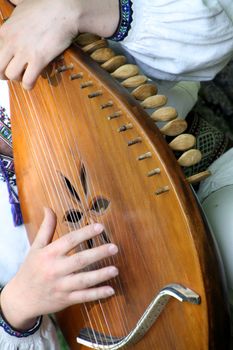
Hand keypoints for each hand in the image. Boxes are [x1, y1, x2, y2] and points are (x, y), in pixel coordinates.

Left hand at [0, 0, 118, 88]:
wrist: (64, 9)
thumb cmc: (47, 5)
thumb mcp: (22, 4)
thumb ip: (14, 7)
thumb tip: (12, 0)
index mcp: (5, 30)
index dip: (1, 61)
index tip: (7, 63)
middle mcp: (11, 42)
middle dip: (4, 73)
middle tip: (14, 73)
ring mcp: (24, 51)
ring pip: (11, 75)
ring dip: (18, 78)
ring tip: (25, 76)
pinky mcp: (38, 59)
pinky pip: (28, 80)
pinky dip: (29, 85)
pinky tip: (32, 83)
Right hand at [1, 208, 117, 329]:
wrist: (21, 298)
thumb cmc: (31, 269)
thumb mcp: (36, 247)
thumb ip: (46, 227)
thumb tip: (48, 207)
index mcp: (49, 254)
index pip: (69, 241)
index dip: (85, 233)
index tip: (100, 227)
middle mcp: (55, 269)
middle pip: (79, 260)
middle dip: (98, 253)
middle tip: (114, 247)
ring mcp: (61, 286)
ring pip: (83, 280)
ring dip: (100, 275)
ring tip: (115, 269)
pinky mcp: (65, 300)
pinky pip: (83, 297)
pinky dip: (97, 294)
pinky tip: (111, 289)